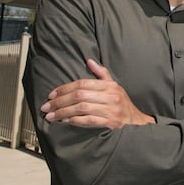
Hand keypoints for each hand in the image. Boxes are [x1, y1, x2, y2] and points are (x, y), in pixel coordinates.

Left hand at [40, 59, 154, 128]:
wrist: (137, 122)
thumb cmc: (122, 104)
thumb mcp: (115, 86)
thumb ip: (101, 74)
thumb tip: (89, 61)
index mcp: (110, 86)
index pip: (82, 83)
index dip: (64, 89)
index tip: (51, 95)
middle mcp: (111, 96)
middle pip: (79, 95)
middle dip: (60, 101)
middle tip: (46, 107)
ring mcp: (111, 110)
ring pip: (82, 108)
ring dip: (63, 112)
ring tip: (51, 116)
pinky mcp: (111, 123)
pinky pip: (89, 120)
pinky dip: (75, 120)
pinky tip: (65, 121)